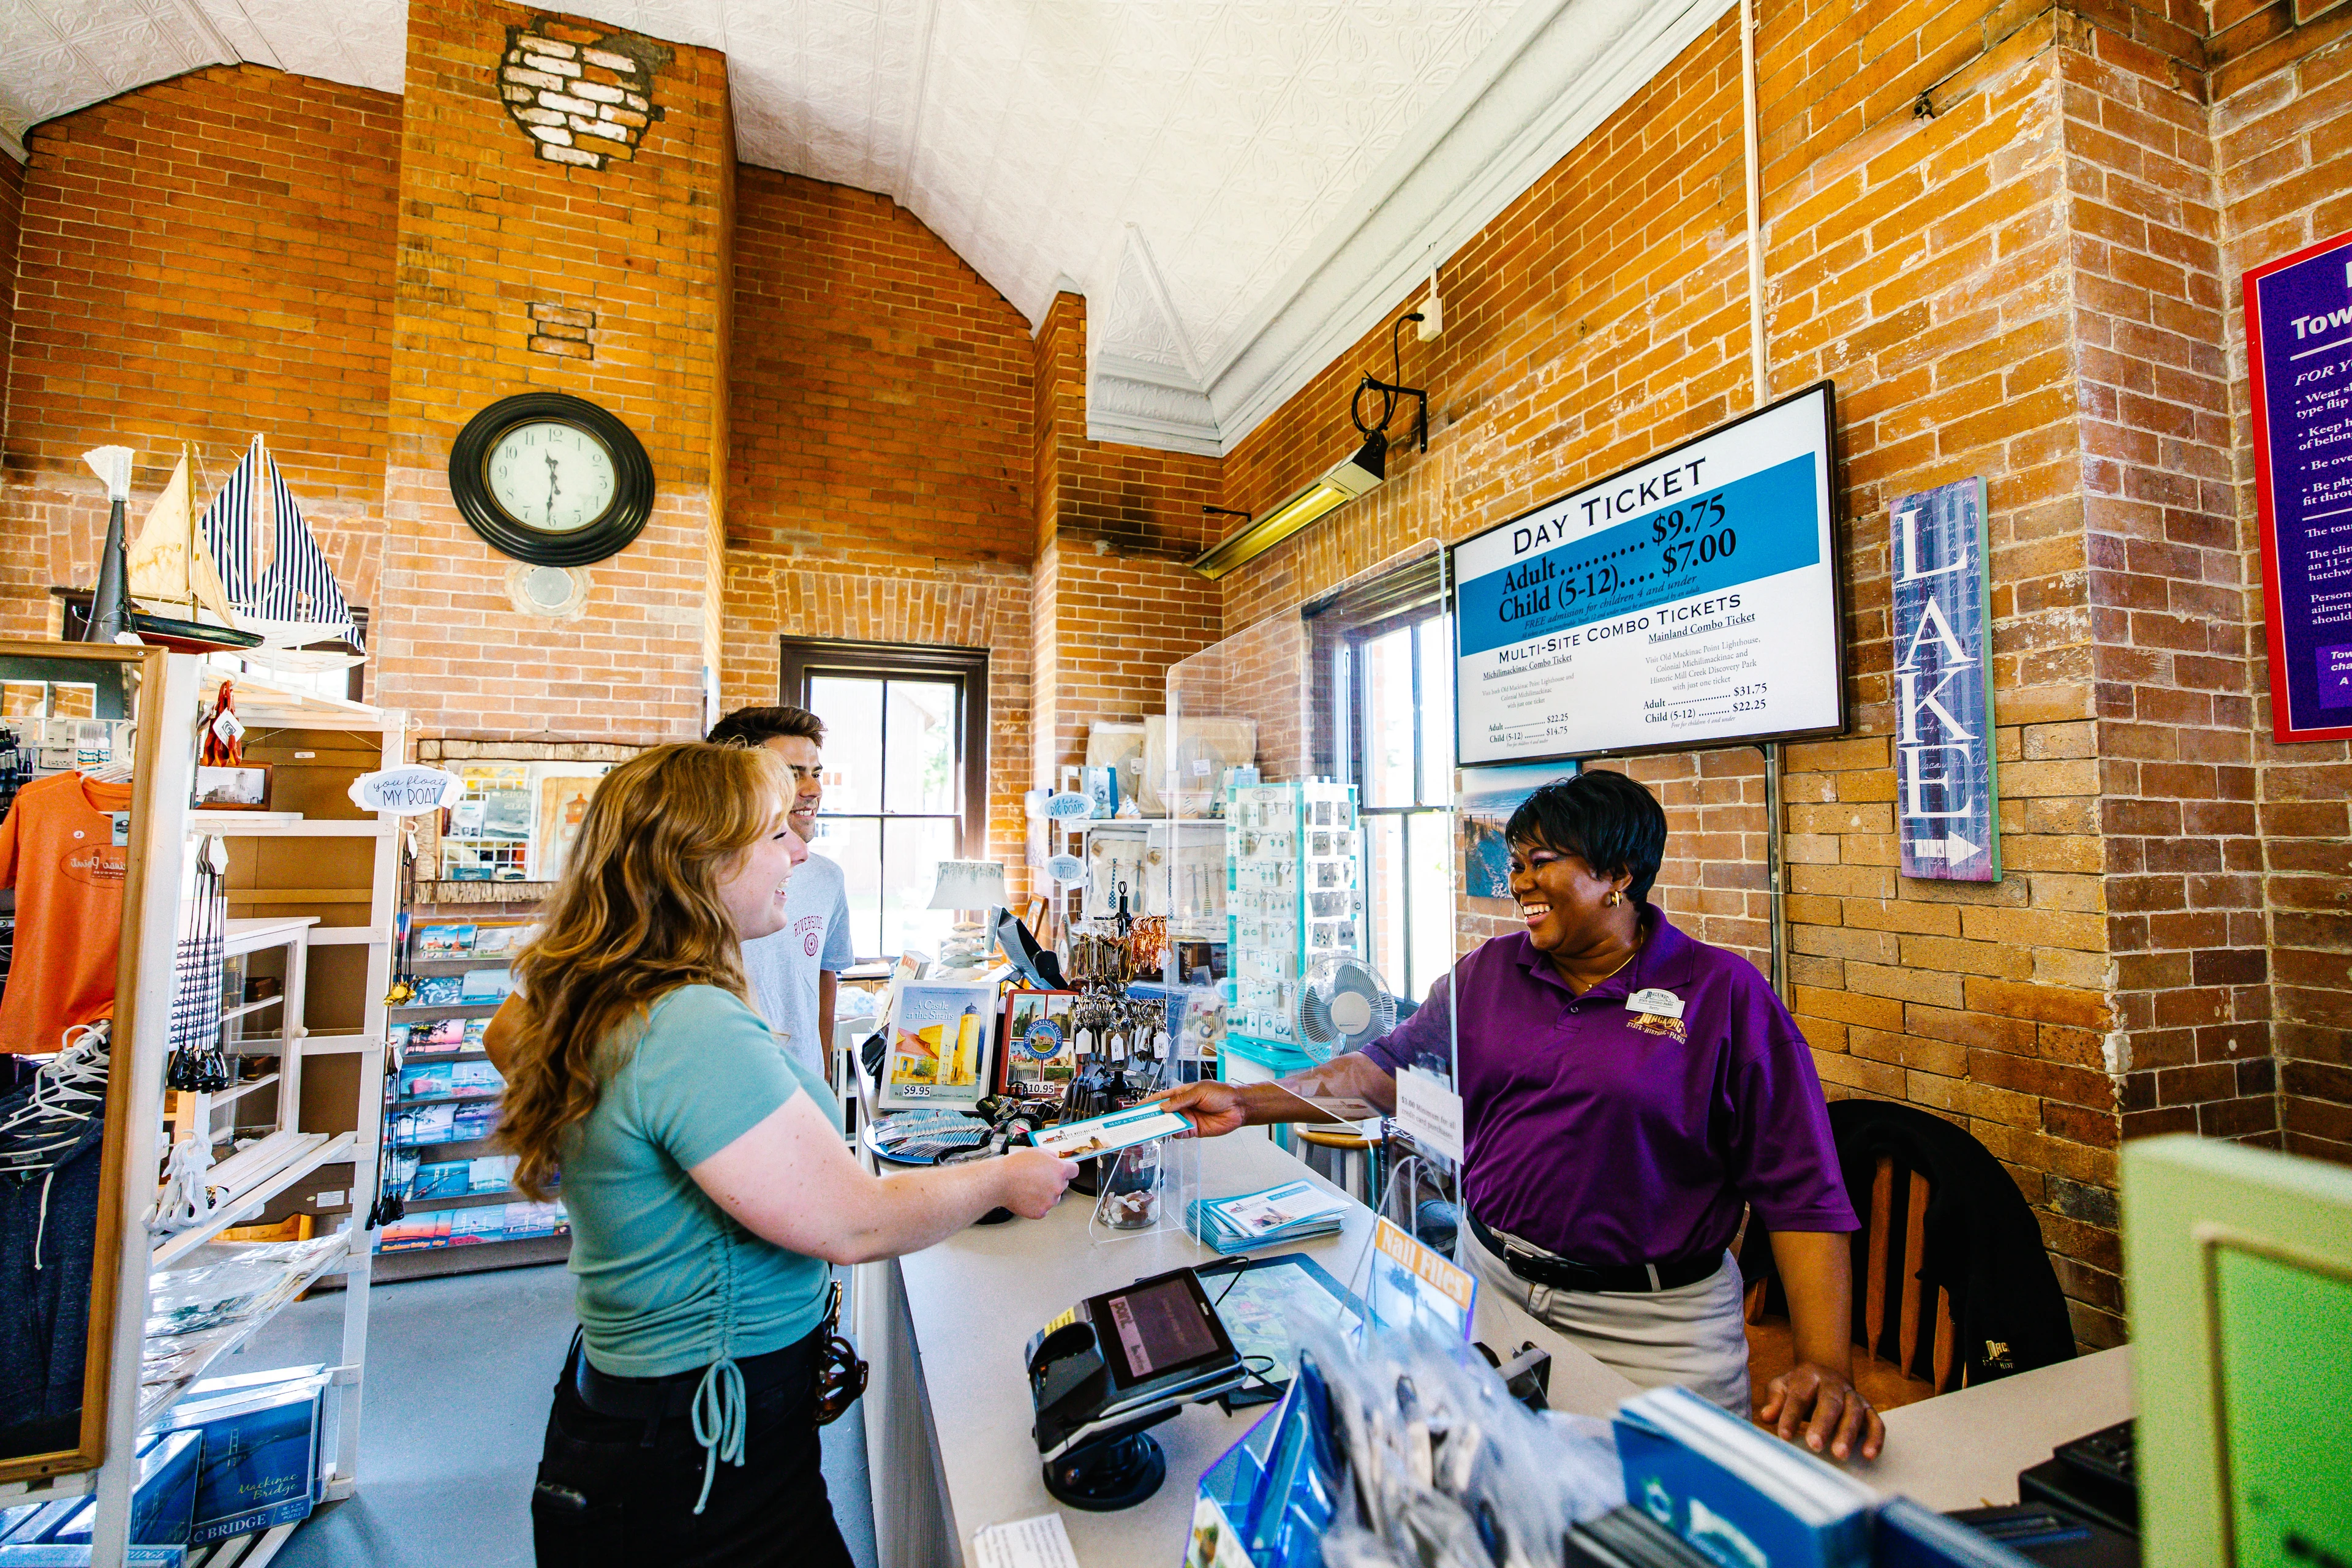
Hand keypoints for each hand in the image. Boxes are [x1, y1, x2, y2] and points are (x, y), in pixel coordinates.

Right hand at [997, 1149, 1077, 1218]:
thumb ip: (1051, 1157)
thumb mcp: (1037, 1152)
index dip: (1067, 1170)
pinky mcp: (1041, 1212)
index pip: (1074, 1171)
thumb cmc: (1015, 1166)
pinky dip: (1036, 1205)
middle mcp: (1057, 1186)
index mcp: (1059, 1170)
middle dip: (1053, 1182)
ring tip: (1028, 1187)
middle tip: (1037, 1178)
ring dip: (1045, 1194)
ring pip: (1053, 1198)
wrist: (1000, 1181)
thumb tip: (1055, 1161)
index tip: (1063, 1171)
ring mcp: (1050, 1201)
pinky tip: (1026, 1196)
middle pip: (1063, 1184)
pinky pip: (1043, 1209)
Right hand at [1151, 1080, 1247, 1136]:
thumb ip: (1180, 1100)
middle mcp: (1183, 1106)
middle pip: (1163, 1113)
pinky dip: (1175, 1133)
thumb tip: (1164, 1106)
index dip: (1148, 1102)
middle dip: (1152, 1116)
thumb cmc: (1222, 1093)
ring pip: (1170, 1124)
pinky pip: (1180, 1133)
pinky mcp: (1194, 1130)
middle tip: (1142, 1120)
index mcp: (1182, 1093)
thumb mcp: (1199, 1091)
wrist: (1238, 1107)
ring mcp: (1188, 1118)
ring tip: (1156, 1126)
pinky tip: (1174, 1131)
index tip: (1138, 1107)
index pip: (1161, 1097)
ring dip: (1163, 1126)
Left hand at [1759, 1362, 1883, 1460]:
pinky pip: (1875, 1422)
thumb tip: (1766, 1416)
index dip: (1790, 1415)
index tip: (1783, 1436)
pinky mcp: (1868, 1408)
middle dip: (1823, 1424)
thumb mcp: (1782, 1386)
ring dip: (1848, 1433)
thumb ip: (1775, 1400)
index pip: (1799, 1396)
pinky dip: (1875, 1438)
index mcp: (1809, 1376)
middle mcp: (1833, 1384)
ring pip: (1854, 1412)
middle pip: (1830, 1402)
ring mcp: (1852, 1395)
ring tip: (1840, 1455)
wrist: (1826, 1373)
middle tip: (1814, 1445)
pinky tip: (1869, 1455)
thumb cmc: (1799, 1386)